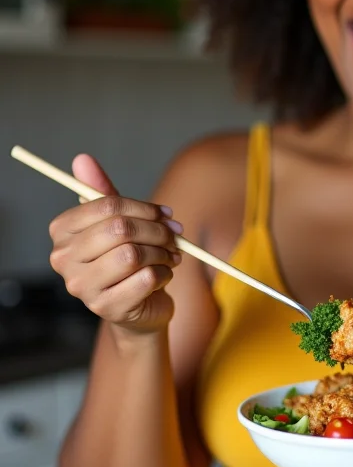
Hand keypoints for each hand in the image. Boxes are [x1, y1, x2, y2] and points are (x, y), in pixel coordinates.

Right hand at [48, 154, 182, 334]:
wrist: (139, 305)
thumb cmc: (127, 257)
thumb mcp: (118, 222)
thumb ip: (102, 192)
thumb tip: (82, 158)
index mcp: (62, 232)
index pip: (107, 206)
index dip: (144, 208)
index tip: (165, 214)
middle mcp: (63, 260)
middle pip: (121, 229)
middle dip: (157, 230)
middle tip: (175, 234)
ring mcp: (82, 287)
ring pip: (134, 255)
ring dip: (163, 253)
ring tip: (171, 256)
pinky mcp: (106, 308)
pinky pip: (146, 279)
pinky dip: (164, 274)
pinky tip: (163, 276)